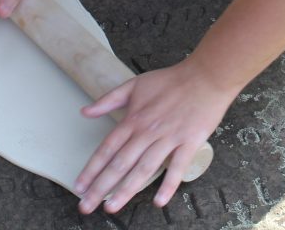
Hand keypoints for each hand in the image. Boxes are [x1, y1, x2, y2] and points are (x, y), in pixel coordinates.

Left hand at [74, 59, 239, 214]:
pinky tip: (159, 202)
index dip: (91, 169)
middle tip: (86, 207)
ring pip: (143, 169)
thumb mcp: (134, 84)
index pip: (107, 149)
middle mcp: (147, 132)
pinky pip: (177, 168)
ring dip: (126, 190)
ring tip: (111, 207)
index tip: (79, 187)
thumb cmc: (170, 81)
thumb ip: (108, 100)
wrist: (205, 77)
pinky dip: (168, 185)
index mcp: (133, 119)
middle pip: (120, 164)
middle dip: (100, 187)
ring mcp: (168, 138)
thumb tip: (84, 112)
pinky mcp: (189, 143)